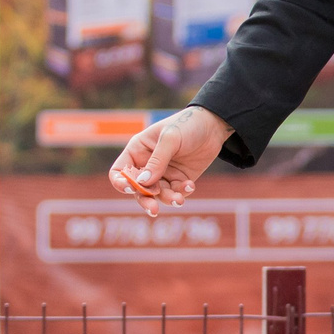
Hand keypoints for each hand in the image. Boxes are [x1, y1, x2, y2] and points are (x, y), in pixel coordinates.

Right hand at [109, 107, 231, 217]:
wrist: (213, 125)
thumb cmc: (187, 125)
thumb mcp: (170, 138)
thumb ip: (157, 160)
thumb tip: (143, 182)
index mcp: (137, 151)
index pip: (120, 171)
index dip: (120, 182)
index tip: (131, 188)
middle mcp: (147, 164)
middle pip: (138, 189)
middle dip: (145, 200)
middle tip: (154, 209)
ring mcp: (163, 173)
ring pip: (158, 195)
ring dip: (167, 199)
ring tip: (179, 199)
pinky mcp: (179, 179)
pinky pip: (176, 192)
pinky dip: (182, 193)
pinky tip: (190, 185)